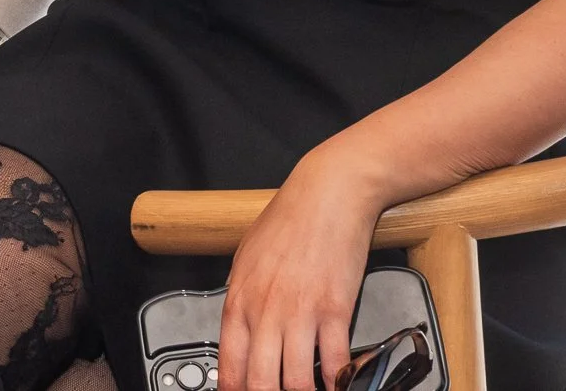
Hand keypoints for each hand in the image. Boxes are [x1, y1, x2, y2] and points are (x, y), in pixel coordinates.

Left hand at [215, 156, 379, 390]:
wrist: (327, 195)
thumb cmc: (288, 220)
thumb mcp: (247, 257)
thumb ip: (241, 297)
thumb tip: (238, 330)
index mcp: (240, 300)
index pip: (229, 365)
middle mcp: (266, 312)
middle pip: (260, 382)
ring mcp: (301, 313)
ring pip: (297, 381)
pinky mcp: (335, 310)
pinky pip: (335, 362)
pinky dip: (337, 382)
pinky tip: (337, 385)